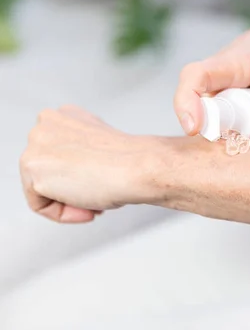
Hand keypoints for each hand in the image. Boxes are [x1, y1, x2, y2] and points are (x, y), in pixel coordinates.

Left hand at [20, 106, 157, 223]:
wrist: (138, 167)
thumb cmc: (129, 161)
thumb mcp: (101, 146)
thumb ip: (82, 152)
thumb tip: (76, 170)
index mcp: (65, 115)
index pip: (57, 156)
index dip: (80, 176)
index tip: (99, 183)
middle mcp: (46, 123)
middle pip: (46, 172)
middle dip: (72, 189)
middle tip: (98, 196)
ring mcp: (35, 142)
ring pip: (40, 188)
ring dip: (68, 202)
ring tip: (93, 202)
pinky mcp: (32, 166)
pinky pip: (39, 205)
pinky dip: (62, 214)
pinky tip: (86, 206)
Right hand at [174, 14, 249, 140]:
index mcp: (232, 62)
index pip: (195, 76)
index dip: (186, 102)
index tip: (194, 128)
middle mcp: (215, 71)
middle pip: (194, 101)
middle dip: (209, 127)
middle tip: (238, 140)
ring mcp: (215, 83)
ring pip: (203, 110)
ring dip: (220, 127)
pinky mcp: (219, 92)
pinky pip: (214, 113)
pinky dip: (226, 126)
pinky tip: (248, 127)